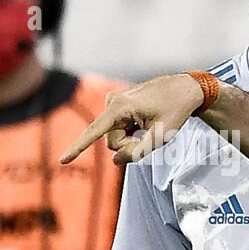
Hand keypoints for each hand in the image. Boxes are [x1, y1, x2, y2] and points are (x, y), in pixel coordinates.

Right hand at [60, 73, 203, 165]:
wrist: (186, 89)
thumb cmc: (176, 110)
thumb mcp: (161, 137)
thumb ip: (138, 152)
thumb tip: (115, 161)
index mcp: (120, 107)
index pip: (94, 132)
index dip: (78, 148)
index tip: (62, 161)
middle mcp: (112, 102)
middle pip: (110, 141)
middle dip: (128, 146)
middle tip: (150, 137)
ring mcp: (114, 102)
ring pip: (114, 136)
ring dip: (130, 139)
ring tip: (149, 127)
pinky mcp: (118, 105)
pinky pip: (118, 128)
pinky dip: (131, 132)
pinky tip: (145, 122)